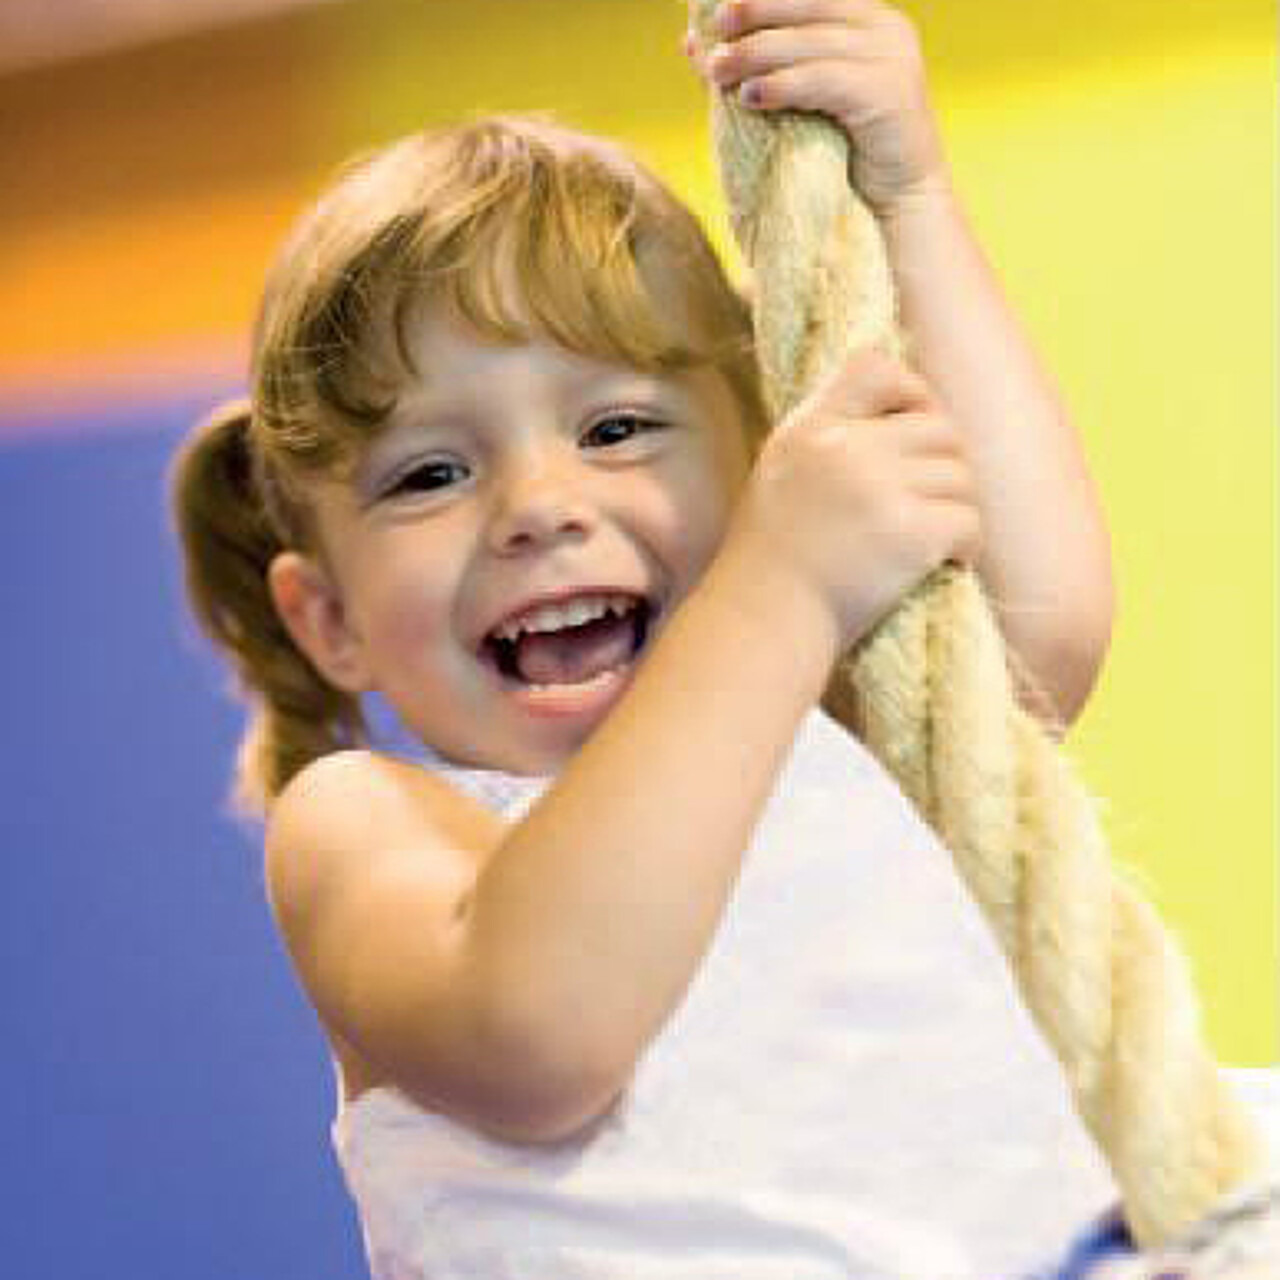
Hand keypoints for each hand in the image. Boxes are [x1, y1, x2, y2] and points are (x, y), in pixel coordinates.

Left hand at [684, 0, 950, 216]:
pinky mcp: (890, 93)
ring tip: (719, 72)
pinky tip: (751, 97)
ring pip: (813, 42)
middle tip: (716, 32)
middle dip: (757, 14)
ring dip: (760, 53)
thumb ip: (753, 67)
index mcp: (866, 21)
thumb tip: (692, 42)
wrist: (895, 208)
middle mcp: (886, 29)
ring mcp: (892, 58)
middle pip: (810, 6)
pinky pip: (825, 79)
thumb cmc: (843, 157)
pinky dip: (785, 85)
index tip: (718, 10)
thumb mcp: (796, 102)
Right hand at [721, 348, 981, 649]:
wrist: (764, 622)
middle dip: (945, 465)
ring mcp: (880, 490)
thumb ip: (829, 440)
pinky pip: (970, 521)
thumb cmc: (773, 561)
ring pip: (962, 476)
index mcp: (810, 429)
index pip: (876, 368)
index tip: (913, 429)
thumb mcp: (782, 474)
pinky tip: (944, 563)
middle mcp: (845, 449)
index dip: (911, 391)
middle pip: (939, 427)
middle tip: (930, 505)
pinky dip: (965, 545)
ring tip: (932, 540)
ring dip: (957, 509)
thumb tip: (904, 413)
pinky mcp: (911, 534)